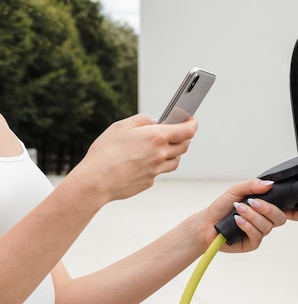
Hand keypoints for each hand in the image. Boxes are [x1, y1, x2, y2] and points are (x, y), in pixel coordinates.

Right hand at [67, 114, 197, 202]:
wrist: (96, 181)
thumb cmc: (105, 152)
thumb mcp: (121, 126)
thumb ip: (142, 120)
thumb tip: (156, 122)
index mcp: (156, 137)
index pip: (187, 131)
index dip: (192, 124)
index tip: (192, 120)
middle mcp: (161, 155)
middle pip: (184, 146)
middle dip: (185, 137)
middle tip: (178, 132)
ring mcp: (157, 170)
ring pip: (175, 160)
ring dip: (174, 152)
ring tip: (162, 146)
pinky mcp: (150, 182)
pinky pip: (160, 171)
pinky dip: (158, 164)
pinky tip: (145, 160)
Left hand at [203, 179, 297, 252]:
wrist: (206, 224)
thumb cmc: (222, 207)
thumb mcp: (236, 190)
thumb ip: (253, 185)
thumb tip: (269, 184)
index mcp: (265, 207)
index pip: (287, 209)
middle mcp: (265, 220)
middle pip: (280, 217)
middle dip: (268, 209)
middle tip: (253, 203)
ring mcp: (260, 232)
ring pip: (267, 226)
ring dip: (253, 216)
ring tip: (239, 210)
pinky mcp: (252, 243)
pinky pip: (257, 235)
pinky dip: (247, 225)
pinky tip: (238, 221)